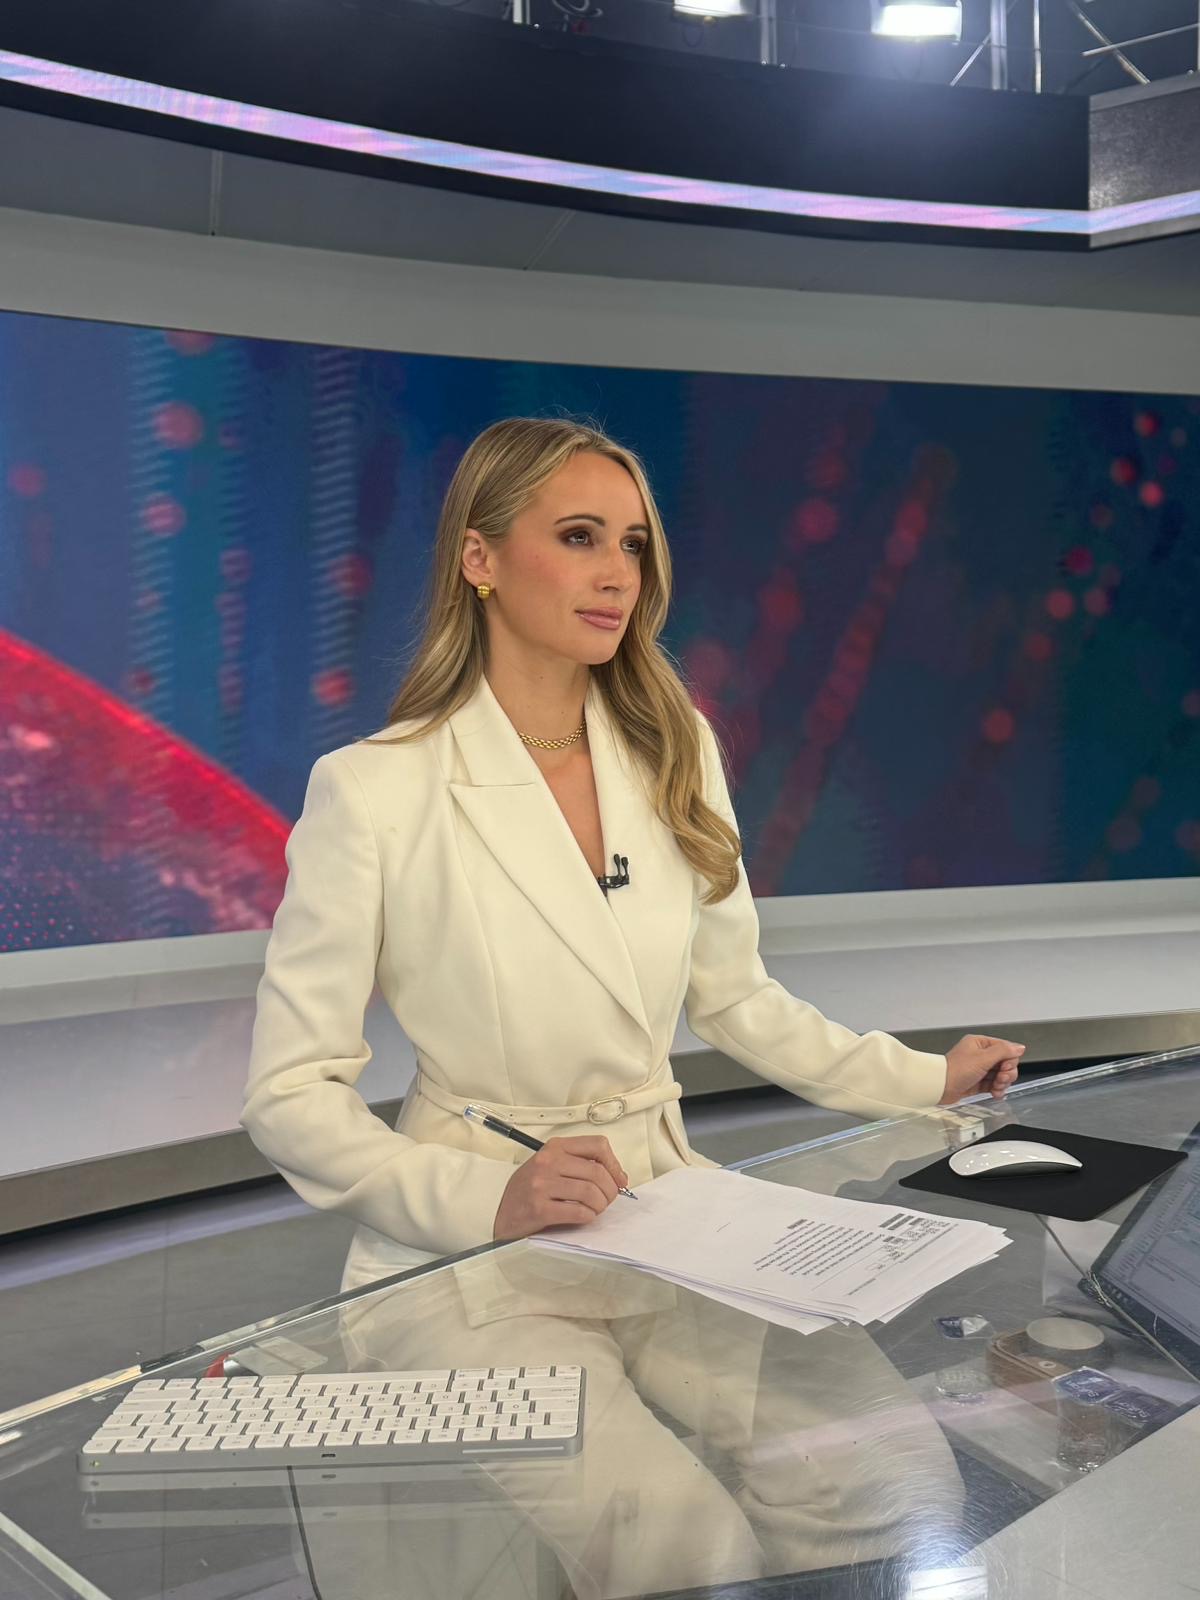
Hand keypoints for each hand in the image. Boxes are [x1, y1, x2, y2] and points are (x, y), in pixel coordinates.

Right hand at [492, 1135, 629, 1241]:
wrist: (499, 1213)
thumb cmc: (529, 1190)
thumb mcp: (551, 1167)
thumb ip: (579, 1165)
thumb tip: (618, 1176)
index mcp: (555, 1148)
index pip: (597, 1145)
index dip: (614, 1164)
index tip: (619, 1179)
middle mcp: (548, 1162)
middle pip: (597, 1172)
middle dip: (610, 1191)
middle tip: (607, 1200)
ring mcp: (542, 1184)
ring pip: (590, 1192)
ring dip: (600, 1205)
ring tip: (594, 1209)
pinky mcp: (539, 1208)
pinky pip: (578, 1211)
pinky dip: (588, 1216)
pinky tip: (583, 1217)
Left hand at [939, 1034, 1025, 1104]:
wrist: (941, 1087)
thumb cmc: (956, 1070)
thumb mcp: (983, 1058)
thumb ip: (1003, 1051)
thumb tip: (1019, 1047)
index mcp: (980, 1044)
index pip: (1005, 1049)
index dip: (1009, 1059)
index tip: (1004, 1066)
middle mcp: (980, 1055)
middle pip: (1006, 1063)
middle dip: (1006, 1073)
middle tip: (1000, 1078)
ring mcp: (980, 1069)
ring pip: (1001, 1075)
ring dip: (1002, 1083)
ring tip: (996, 1087)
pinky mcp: (978, 1082)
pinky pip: (994, 1085)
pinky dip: (997, 1090)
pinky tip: (995, 1093)